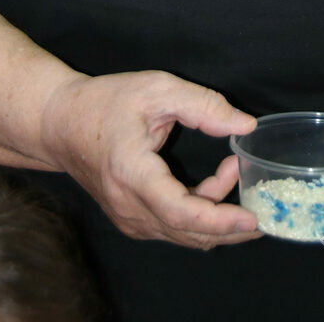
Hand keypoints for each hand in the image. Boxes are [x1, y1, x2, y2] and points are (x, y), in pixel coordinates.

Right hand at [39, 69, 260, 248]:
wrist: (59, 124)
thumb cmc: (105, 102)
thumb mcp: (156, 89)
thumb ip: (203, 105)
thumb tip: (245, 125)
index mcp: (131, 172)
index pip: (180, 211)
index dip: (219, 219)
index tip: (251, 217)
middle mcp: (128, 205)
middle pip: (188, 232)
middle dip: (231, 226)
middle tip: (264, 205)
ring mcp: (127, 218)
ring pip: (183, 234)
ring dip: (216, 214)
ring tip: (233, 171)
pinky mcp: (130, 219)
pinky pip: (172, 228)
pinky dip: (199, 215)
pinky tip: (213, 186)